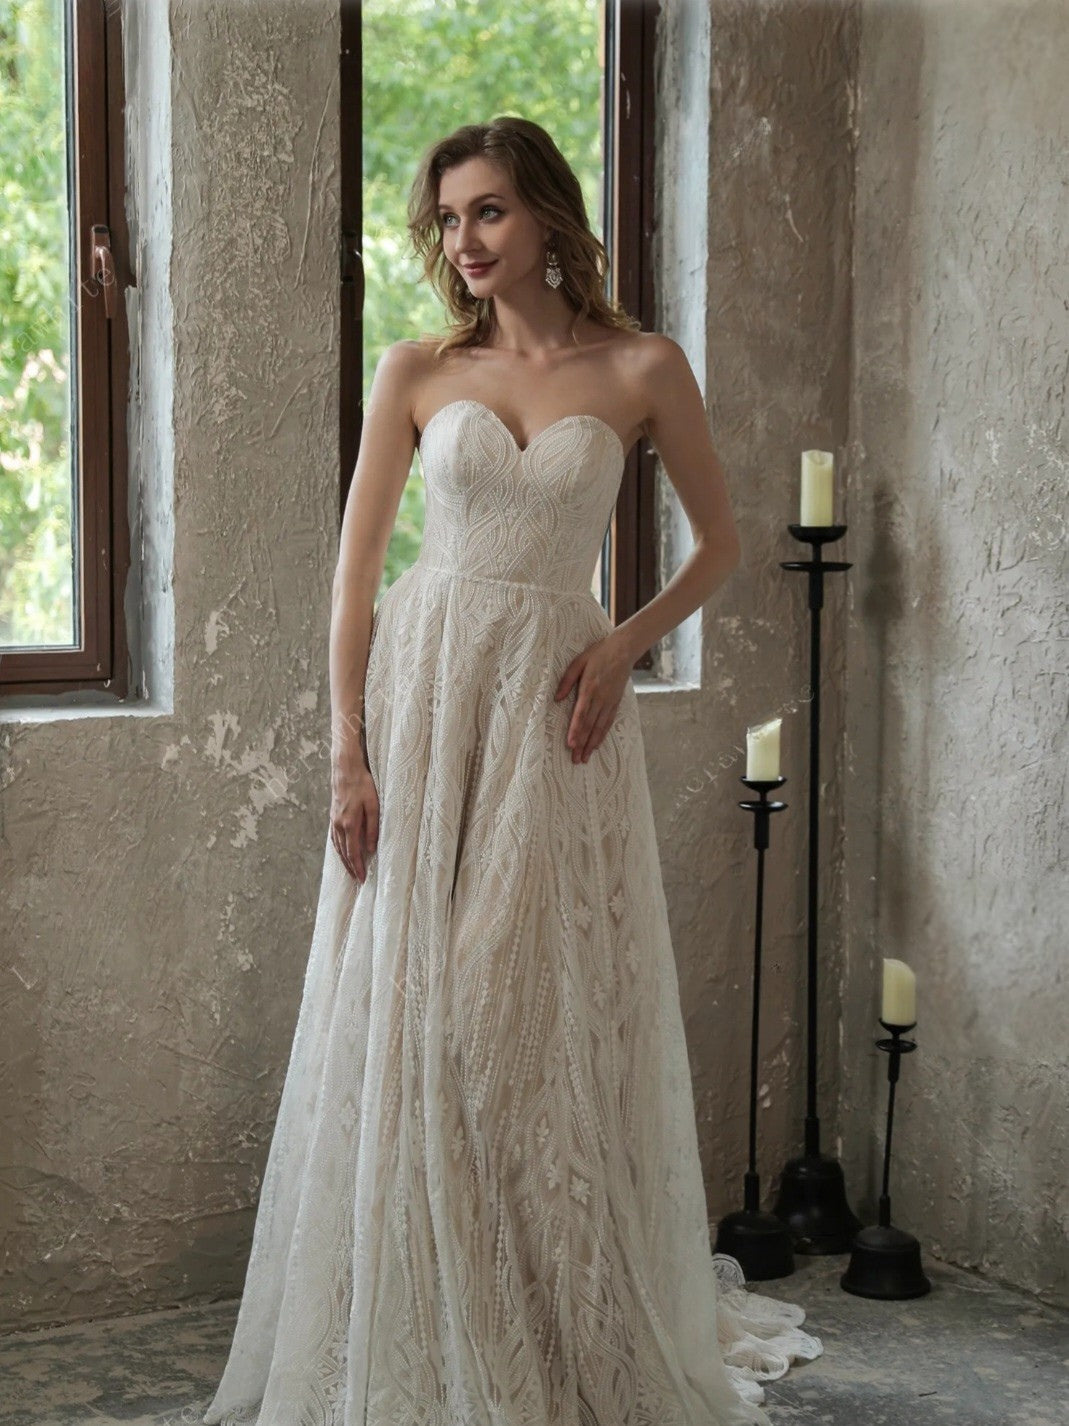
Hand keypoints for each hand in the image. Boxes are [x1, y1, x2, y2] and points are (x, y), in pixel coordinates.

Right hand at [330, 755, 378, 881]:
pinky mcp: (333, 816)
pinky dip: (338, 849)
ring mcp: (334, 821)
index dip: (358, 867)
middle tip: (357, 880)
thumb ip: (372, 828)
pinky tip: (342, 852)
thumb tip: (371, 849)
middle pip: (344, 853)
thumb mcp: (373, 806)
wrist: (345, 770)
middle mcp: (338, 825)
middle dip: (351, 868)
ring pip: (337, 847)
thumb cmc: (362, 785)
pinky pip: (334, 838)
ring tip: (350, 871)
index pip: (353, 852)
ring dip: (344, 860)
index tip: (362, 879)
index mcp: (349, 824)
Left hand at [554, 629, 631, 763]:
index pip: (581, 714)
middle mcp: (600, 698)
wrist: (623, 650)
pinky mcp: (615, 703)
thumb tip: (556, 699)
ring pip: (600, 727)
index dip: (576, 730)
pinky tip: (597, 745)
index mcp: (589, 688)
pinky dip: (602, 735)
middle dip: (582, 744)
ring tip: (585, 758)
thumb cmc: (598, 653)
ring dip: (592, 744)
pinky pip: (608, 723)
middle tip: (576, 760)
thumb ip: (566, 680)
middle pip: (590, 725)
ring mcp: (609, 702)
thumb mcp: (578, 662)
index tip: (571, 744)